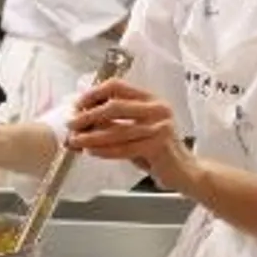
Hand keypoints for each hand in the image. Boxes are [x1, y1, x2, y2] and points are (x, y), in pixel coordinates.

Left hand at [66, 78, 197, 191]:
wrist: (185, 171)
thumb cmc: (157, 149)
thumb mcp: (137, 128)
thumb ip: (114, 121)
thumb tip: (80, 120)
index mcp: (151, 98)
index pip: (117, 86)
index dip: (94, 93)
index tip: (78, 103)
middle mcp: (157, 108)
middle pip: (115, 106)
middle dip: (88, 115)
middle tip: (71, 123)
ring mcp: (159, 127)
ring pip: (117, 130)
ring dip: (91, 136)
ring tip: (75, 140)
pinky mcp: (158, 146)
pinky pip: (124, 148)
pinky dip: (104, 150)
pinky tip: (91, 152)